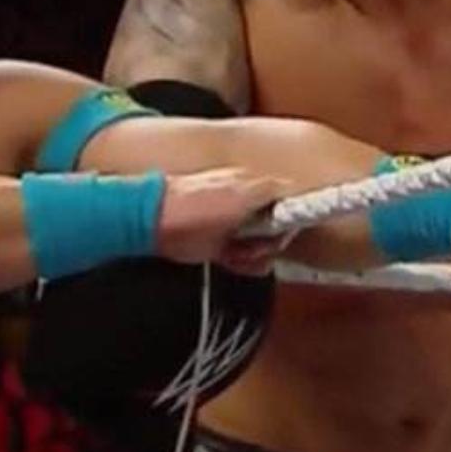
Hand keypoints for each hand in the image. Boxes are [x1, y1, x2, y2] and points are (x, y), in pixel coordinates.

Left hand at [155, 169, 286, 265]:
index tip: (283, 235)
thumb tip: (295, 191)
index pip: (291, 205)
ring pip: (264, 249)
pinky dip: (241, 264)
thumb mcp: (241, 194)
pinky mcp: (224, 246)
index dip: (290, 223)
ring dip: (253, 257)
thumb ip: (272, 191)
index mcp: (255, 188)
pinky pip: (246, 260)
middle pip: (279, 232)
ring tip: (235, 253)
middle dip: (269, 245)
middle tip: (251, 247)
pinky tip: (229, 259)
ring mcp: (236, 227)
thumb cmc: (194, 205)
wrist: (155, 223)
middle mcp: (249, 207)